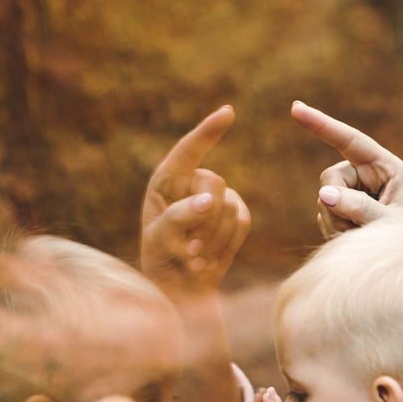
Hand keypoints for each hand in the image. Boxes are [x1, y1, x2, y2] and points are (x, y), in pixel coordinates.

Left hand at [141, 105, 250, 298]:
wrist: (183, 288)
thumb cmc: (162, 261)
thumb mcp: (160, 239)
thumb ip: (181, 217)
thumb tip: (212, 200)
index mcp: (167, 181)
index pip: (188, 151)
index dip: (208, 131)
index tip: (228, 112)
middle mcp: (193, 184)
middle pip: (215, 185)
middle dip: (205, 219)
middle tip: (189, 251)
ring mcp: (218, 198)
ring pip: (230, 207)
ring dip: (213, 239)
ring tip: (195, 260)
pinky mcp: (236, 214)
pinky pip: (242, 221)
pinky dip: (227, 244)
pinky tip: (210, 258)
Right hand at [290, 100, 402, 238]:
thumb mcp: (390, 223)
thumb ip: (361, 208)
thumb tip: (325, 193)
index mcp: (384, 166)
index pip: (350, 140)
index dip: (323, 124)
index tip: (296, 108)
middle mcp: (365, 173)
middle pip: (330, 177)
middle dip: (337, 204)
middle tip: (359, 226)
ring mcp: (351, 190)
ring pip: (324, 199)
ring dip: (338, 222)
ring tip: (364, 234)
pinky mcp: (340, 207)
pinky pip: (324, 216)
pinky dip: (336, 231)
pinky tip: (355, 236)